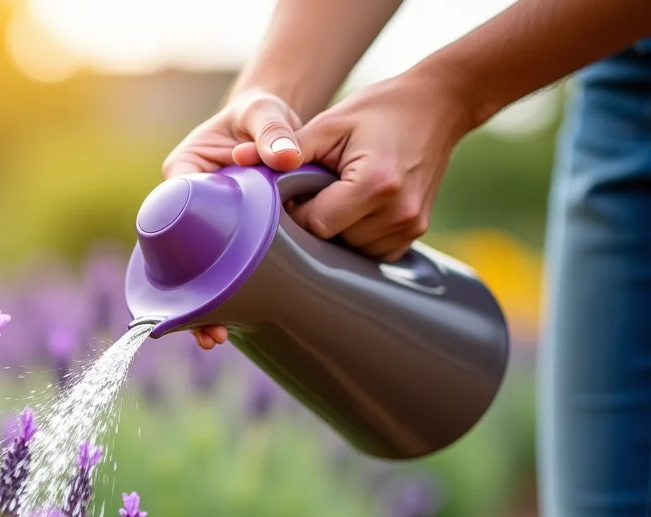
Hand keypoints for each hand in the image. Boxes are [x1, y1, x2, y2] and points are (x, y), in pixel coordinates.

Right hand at [162, 89, 305, 349]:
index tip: (189, 277)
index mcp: (183, 174)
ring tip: (216, 338)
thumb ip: (273, 132)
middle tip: (206, 328)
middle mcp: (189, 206)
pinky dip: (232, 293)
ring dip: (209, 303)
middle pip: (181, 256)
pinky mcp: (229, 240)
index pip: (172, 213)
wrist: (270, 124)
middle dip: (191, 293)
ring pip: (201, 270)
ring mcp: (207, 228)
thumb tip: (287, 156)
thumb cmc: (259, 116)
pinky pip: (225, 269)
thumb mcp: (264, 115)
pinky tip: (238, 324)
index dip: (177, 249)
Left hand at [179, 72, 470, 350]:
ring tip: (336, 196)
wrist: (439, 105)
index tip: (292, 192)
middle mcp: (398, 212)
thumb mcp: (330, 123)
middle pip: (332, 242)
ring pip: (350, 251)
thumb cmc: (379, 110)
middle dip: (314, 222)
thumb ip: (288, 148)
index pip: (315, 224)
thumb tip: (239, 159)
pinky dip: (357, 235)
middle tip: (312, 192)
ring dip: (336, 232)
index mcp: (375, 185)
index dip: (296, 212)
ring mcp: (411, 226)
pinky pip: (371, 251)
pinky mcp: (416, 232)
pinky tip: (354, 208)